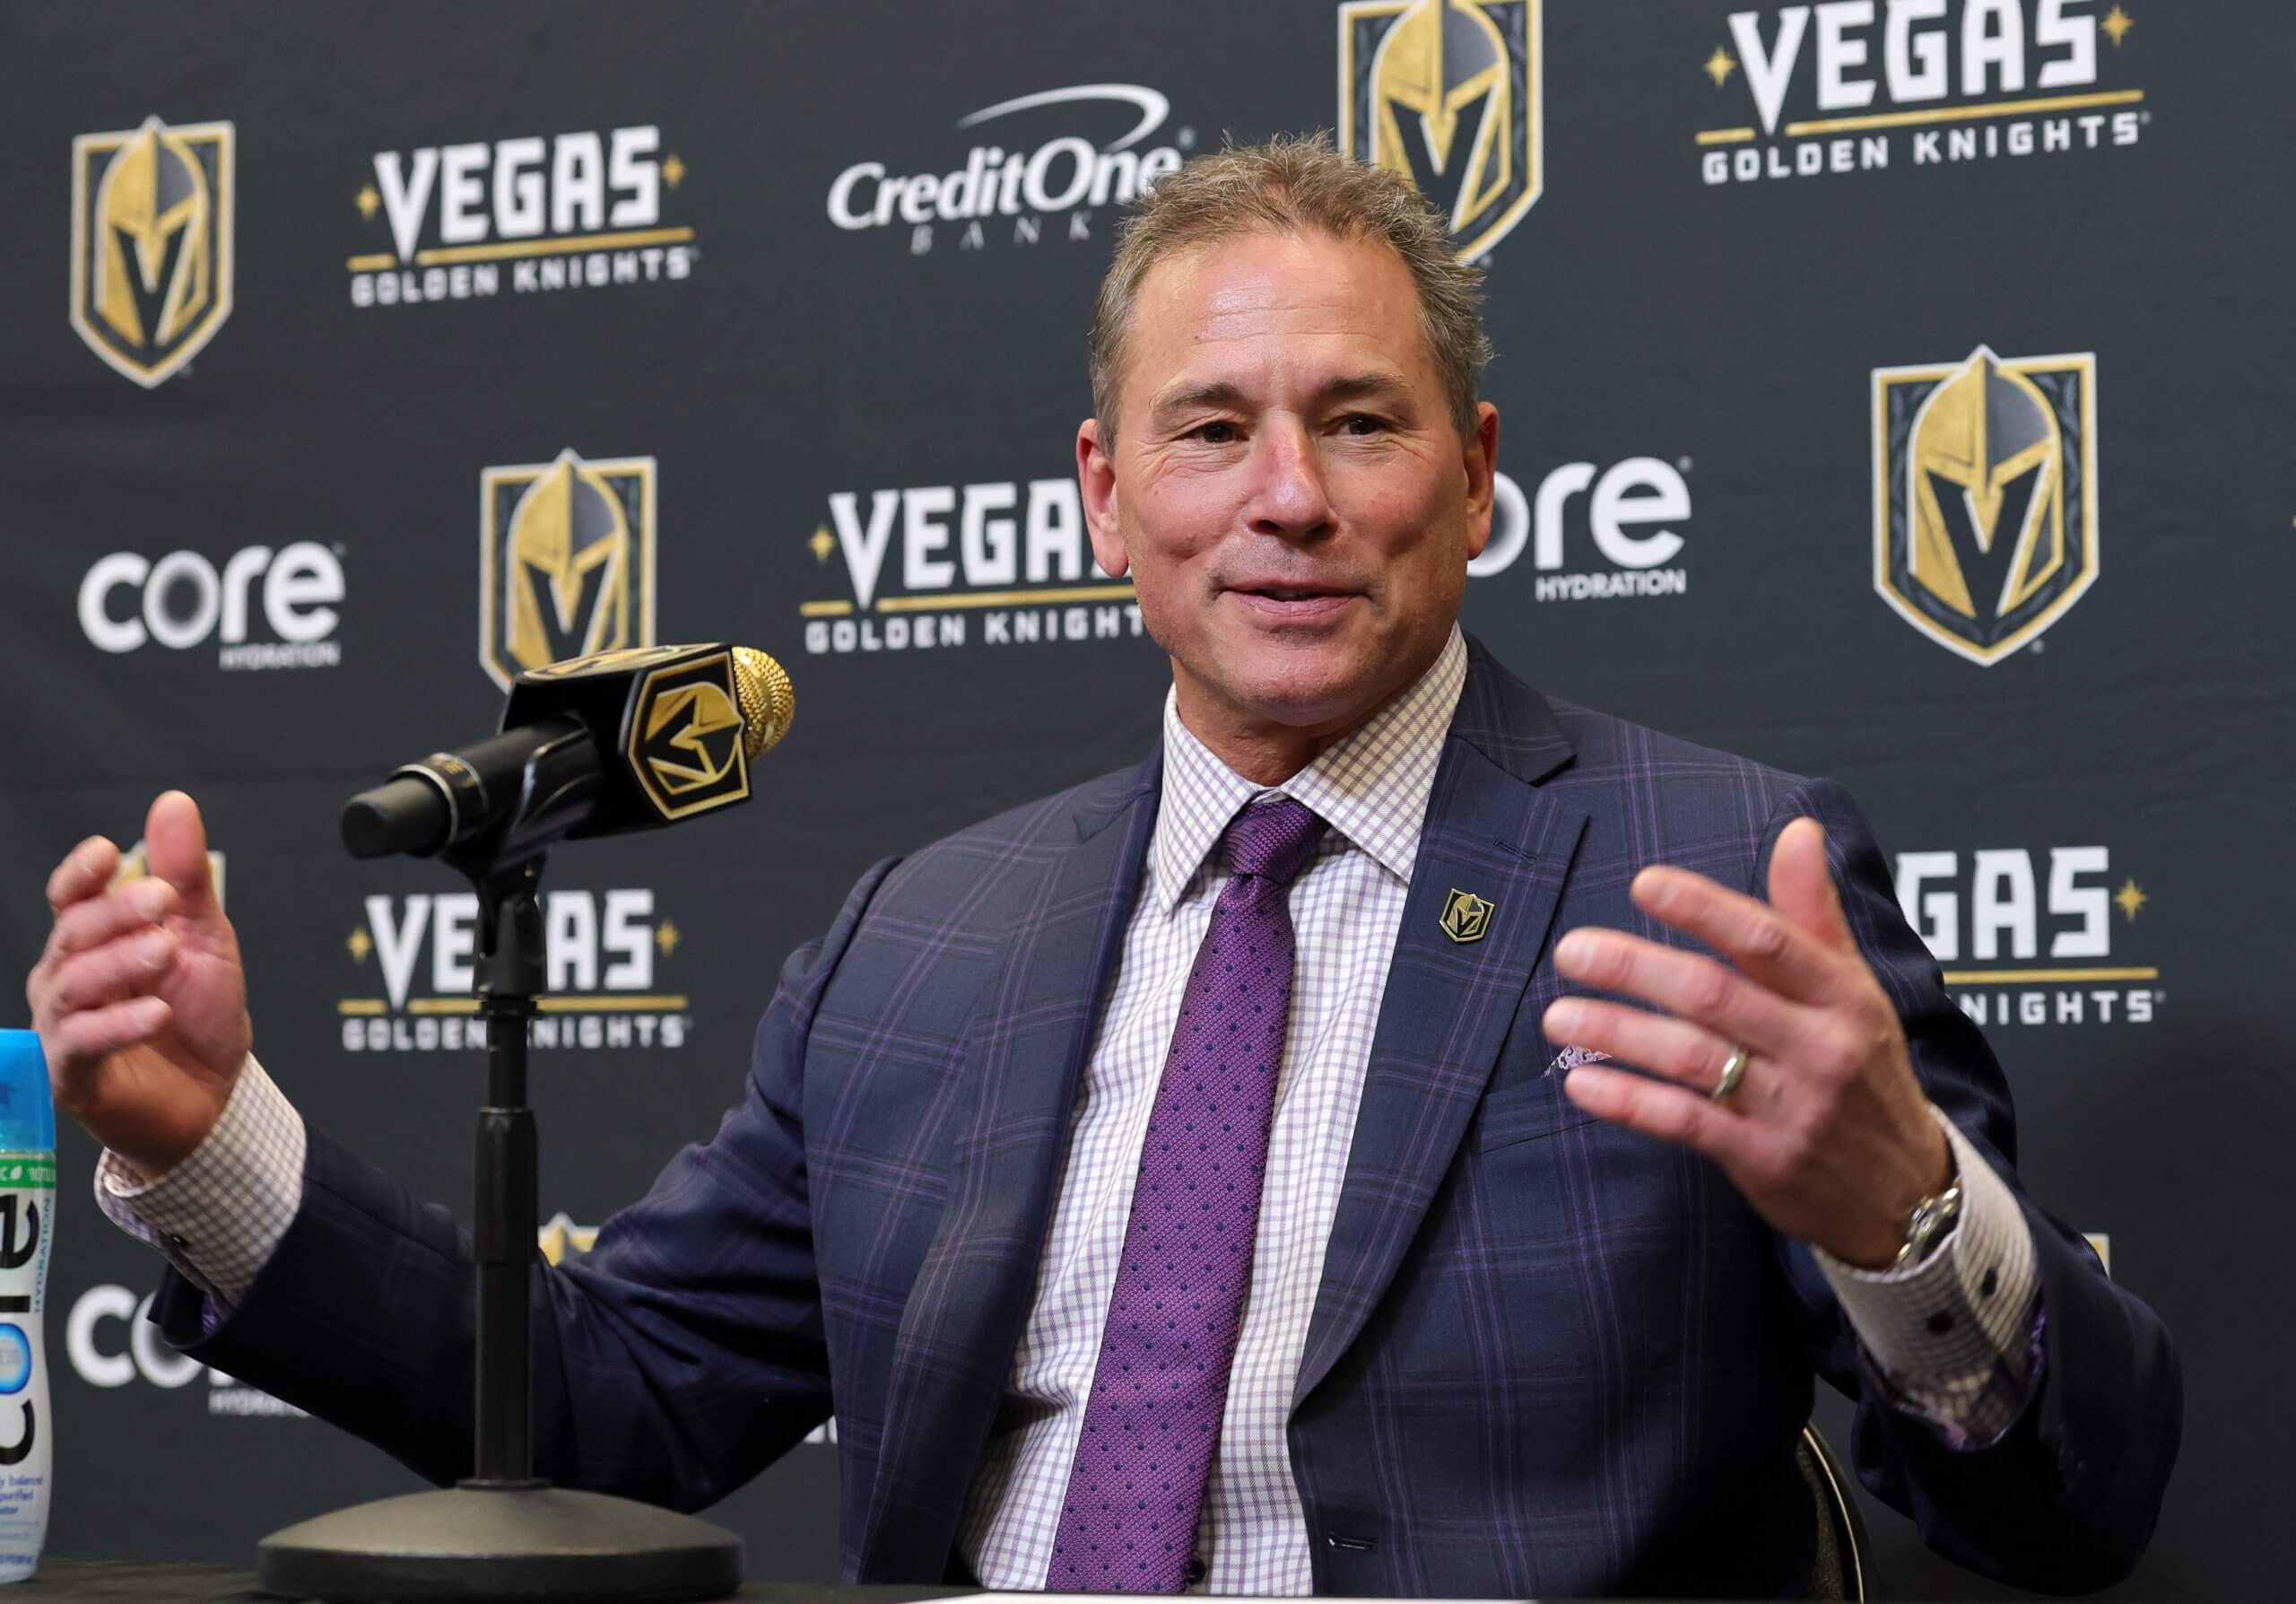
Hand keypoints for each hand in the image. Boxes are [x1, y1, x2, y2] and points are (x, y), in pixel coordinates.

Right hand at [26, 792, 250, 1177]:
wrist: (214, 1097)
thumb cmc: (199, 1015)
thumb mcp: (204, 938)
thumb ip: (186, 876)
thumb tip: (173, 803)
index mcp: (93, 942)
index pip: (70, 898)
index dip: (80, 873)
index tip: (108, 852)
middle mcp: (68, 980)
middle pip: (73, 933)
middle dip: (116, 912)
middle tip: (163, 898)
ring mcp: (64, 1027)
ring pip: (74, 985)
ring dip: (120, 963)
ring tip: (166, 950)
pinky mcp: (74, 1076)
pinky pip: (84, 1044)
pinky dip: (120, 1025)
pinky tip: (157, 1012)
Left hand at [1541, 817, 1950, 1269]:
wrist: (1906, 1191)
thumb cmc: (1863, 1070)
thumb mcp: (1855, 990)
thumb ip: (1813, 914)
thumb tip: (1797, 829)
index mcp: (1841, 994)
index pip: (1767, 939)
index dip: (1703, 908)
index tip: (1644, 883)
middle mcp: (1820, 1046)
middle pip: (1715, 995)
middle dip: (1635, 968)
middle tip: (1571, 950)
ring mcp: (1793, 1106)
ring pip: (1692, 1057)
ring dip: (1618, 1032)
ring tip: (1556, 1016)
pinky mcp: (1766, 1160)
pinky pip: (1686, 1122)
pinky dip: (1631, 1101)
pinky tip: (1582, 1082)